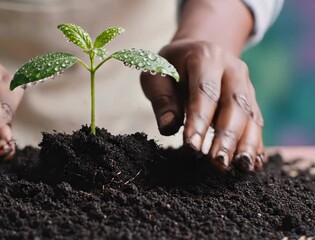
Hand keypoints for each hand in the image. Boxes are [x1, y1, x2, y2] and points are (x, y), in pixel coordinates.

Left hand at [141, 39, 263, 171]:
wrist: (195, 51)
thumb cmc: (170, 66)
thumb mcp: (156, 74)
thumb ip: (162, 99)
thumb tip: (168, 127)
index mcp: (205, 58)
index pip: (204, 92)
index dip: (199, 121)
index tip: (192, 147)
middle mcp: (232, 69)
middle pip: (234, 105)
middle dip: (227, 136)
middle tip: (218, 162)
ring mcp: (245, 84)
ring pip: (251, 115)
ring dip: (247, 143)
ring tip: (241, 167)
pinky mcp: (251, 100)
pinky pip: (257, 122)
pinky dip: (256, 144)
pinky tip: (253, 164)